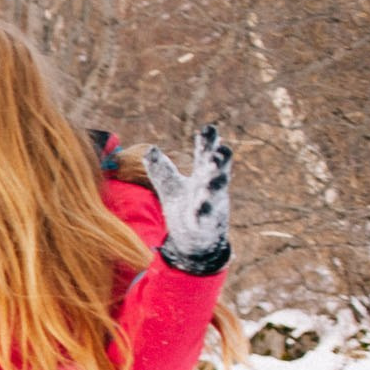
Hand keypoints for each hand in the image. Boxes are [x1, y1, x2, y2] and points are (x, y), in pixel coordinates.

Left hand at [144, 124, 232, 274]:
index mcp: (203, 174)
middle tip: (216, 151)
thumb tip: (150, 150)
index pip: (207, 153)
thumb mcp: (170, 186)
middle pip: (220, 168)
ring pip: (216, 190)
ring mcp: (211, 203)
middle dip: (220, 159)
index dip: (208, 142)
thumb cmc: (185, 207)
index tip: (208, 130)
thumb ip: (161, 168)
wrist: (191, 239)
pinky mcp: (205, 222)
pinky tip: (198, 208)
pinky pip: (205, 216)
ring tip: (210, 176)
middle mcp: (211, 185)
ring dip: (214, 183)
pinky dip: (202, 211)